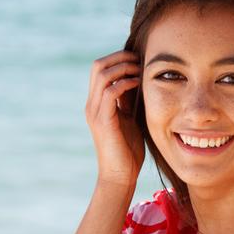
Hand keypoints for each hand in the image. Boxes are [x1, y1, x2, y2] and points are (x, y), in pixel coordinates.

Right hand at [85, 50, 144, 187]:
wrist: (119, 176)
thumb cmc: (128, 151)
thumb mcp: (129, 120)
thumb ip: (128, 102)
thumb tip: (139, 83)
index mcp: (97, 103)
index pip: (101, 69)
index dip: (119, 59)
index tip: (139, 59)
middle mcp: (92, 105)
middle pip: (97, 65)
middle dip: (120, 57)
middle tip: (140, 59)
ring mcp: (96, 112)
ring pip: (102, 74)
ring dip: (124, 67)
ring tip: (140, 69)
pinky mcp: (103, 121)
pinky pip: (110, 92)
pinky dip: (125, 82)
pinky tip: (139, 84)